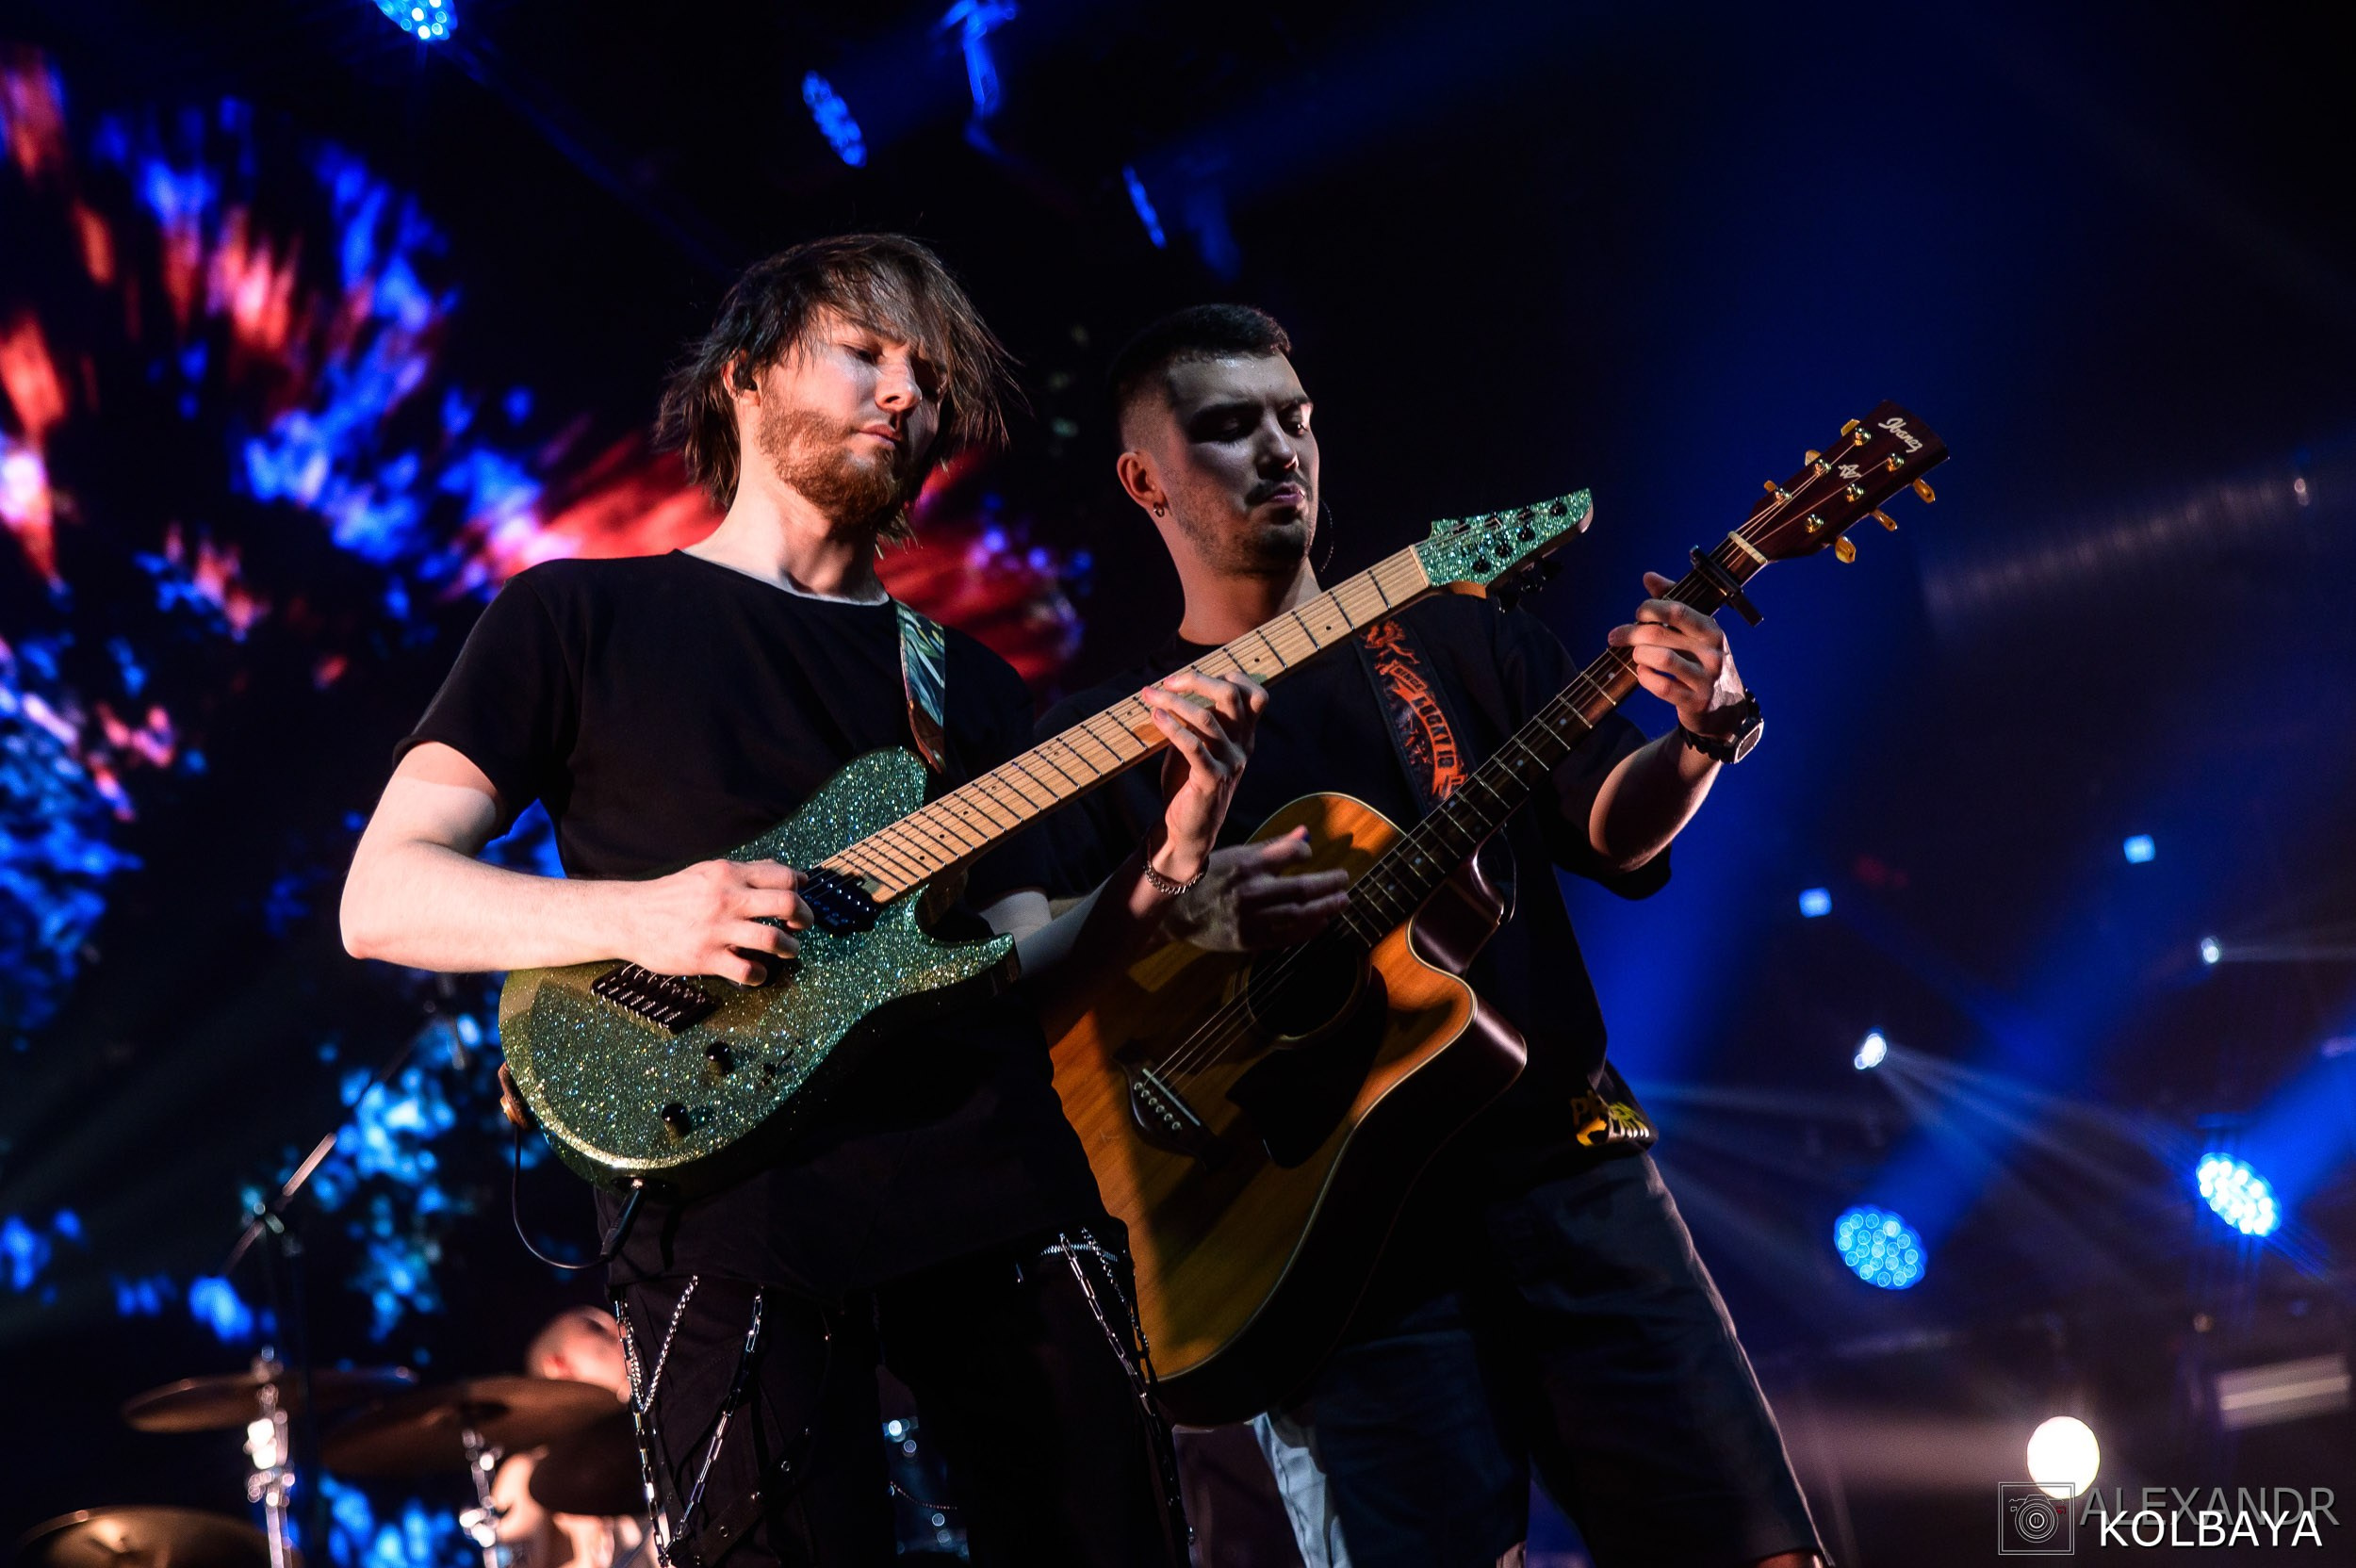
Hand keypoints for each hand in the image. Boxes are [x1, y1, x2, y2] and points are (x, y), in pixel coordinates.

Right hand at [616, 858, 809, 984]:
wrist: (630, 917)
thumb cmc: (674, 895)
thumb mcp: (710, 872)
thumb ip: (752, 872)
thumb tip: (797, 877)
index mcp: (729, 874)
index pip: (784, 877)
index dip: (801, 893)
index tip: (799, 904)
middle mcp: (726, 899)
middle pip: (787, 904)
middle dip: (805, 918)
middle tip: (801, 927)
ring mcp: (717, 929)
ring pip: (773, 939)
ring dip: (790, 948)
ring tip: (788, 951)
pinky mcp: (705, 957)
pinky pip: (748, 970)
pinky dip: (760, 974)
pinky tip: (757, 971)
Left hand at [1138, 668, 1267, 882]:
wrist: (1187, 831)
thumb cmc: (1188, 785)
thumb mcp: (1196, 747)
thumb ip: (1194, 722)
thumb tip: (1174, 689)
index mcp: (1244, 736)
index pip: (1255, 694)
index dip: (1230, 676)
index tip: (1194, 676)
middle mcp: (1243, 746)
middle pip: (1233, 696)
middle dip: (1198, 680)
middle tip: (1167, 681)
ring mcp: (1230, 763)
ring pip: (1208, 718)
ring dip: (1174, 701)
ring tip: (1150, 696)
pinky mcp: (1212, 779)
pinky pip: (1193, 745)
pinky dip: (1171, 726)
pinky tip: (1155, 716)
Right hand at [1161, 828, 1353, 951]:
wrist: (1174, 911)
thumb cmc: (1207, 877)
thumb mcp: (1235, 854)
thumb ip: (1272, 847)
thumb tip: (1306, 834)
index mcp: (1245, 864)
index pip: (1290, 855)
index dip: (1305, 853)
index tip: (1310, 855)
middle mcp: (1250, 891)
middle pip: (1301, 889)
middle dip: (1328, 885)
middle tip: (1344, 881)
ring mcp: (1249, 918)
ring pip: (1298, 915)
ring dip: (1325, 909)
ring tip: (1341, 902)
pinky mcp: (1247, 940)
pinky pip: (1285, 936)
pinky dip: (1307, 930)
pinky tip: (1321, 923)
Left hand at [1606, 571, 1745, 737]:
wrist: (1726, 708)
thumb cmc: (1703, 662)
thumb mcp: (1696, 632)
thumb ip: (1673, 602)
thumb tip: (1648, 576)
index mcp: (1712, 631)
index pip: (1677, 610)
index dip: (1650, 608)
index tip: (1638, 614)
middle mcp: (1712, 653)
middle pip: (1660, 635)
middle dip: (1630, 633)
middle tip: (1615, 637)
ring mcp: (1705, 679)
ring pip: (1661, 659)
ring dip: (1639, 655)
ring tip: (1636, 655)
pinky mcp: (1695, 702)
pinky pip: (1661, 686)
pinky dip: (1644, 677)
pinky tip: (1642, 673)